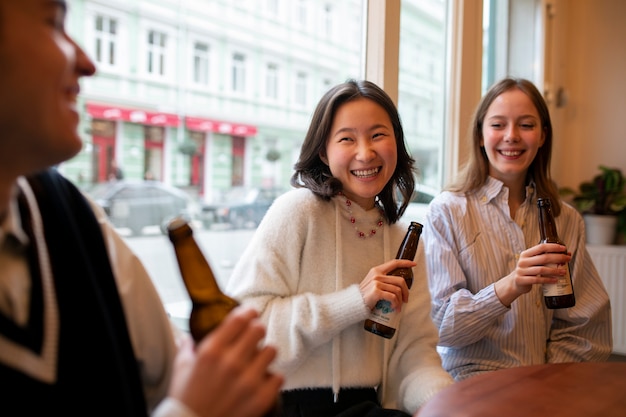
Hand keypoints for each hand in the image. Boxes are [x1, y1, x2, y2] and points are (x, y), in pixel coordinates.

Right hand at [168, 306, 282, 416]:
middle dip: (257, 330)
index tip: (251, 312)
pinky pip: (278, 376)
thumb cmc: (186, 401)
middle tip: (255, 335)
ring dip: (265, 354)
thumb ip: (186, 349)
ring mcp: (248, 381)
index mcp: (211, 352)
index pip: (239, 319)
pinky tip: (262, 380)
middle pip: (258, 329)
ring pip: (272, 350)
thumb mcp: (181, 370)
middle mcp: (231, 363)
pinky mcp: (261, 398)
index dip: (248, 312)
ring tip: (258, 360)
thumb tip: (186, 337)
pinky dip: (272, 378)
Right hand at [359, 259, 415, 310]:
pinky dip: (395, 304)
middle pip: (400, 280)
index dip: (405, 263)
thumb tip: (398, 287)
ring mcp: (376, 282)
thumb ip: (383, 281)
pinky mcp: (376, 291)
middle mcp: (377, 275)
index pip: (394, 263)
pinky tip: (393, 307)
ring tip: (398, 307)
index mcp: (376, 270)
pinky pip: (393, 297)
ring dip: (400, 301)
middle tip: (406, 299)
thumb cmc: (364, 296)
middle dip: (406, 291)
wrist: (353, 303)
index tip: (413, 264)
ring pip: (397, 290)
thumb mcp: (372, 283)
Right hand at [494, 243, 570, 306]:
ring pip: (541, 270)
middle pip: (543, 258)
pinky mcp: (522, 280)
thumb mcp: (532, 262)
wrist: (515, 283)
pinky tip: (555, 280)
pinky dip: (548, 280)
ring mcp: (521, 271)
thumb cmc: (528, 271)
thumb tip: (565, 254)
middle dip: (558, 258)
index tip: (564, 249)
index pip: (541, 247)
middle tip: (567, 259)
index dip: (553, 247)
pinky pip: (537, 280)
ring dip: (555, 270)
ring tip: (564, 272)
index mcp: (525, 254)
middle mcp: (523, 261)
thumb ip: (544, 258)